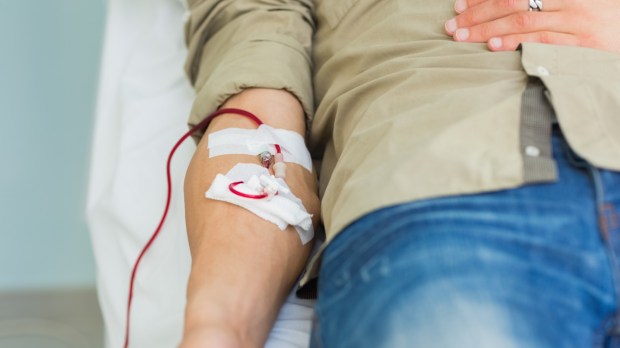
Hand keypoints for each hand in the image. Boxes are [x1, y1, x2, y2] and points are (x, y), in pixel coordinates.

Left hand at [444, 0, 619, 52]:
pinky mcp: (582, 44)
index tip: (460, 4)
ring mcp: (575, 21)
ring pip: (523, 21)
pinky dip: (516, 43)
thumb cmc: (600, 13)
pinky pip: (543, 42)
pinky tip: (493, 47)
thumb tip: (508, 5)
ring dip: (488, 29)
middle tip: (452, 25)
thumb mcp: (571, 1)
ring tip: (463, 36)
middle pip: (513, 1)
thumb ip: (538, 2)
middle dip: (478, 13)